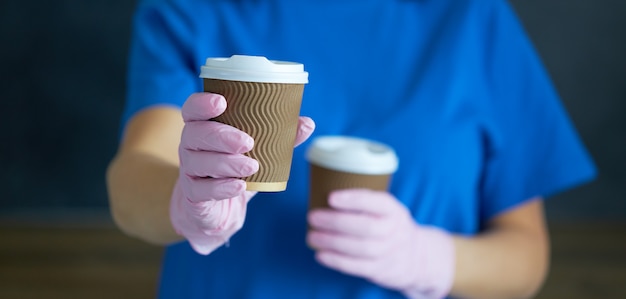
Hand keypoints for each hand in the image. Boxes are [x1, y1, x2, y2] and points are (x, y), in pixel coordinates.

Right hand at [171, 92, 314, 254]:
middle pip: (195, 134)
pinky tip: (240, 186)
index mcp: (203, 127)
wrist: (218, 209)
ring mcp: (189, 170)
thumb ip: (280, 136)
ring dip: (226, 163)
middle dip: (221, 136)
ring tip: (252, 166)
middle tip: (248, 142)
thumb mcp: (258, 151)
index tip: (221, 102)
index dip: (202, 103)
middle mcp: (190, 146)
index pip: (193, 109)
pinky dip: (222, 188)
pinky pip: (201, 190)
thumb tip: (307, 123)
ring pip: (199, 163)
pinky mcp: (192, 195)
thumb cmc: (236, 168)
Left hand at [307, 189, 454, 298]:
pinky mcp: (380, 270)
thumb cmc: (389, 226)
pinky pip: (357, 267)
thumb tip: (323, 192)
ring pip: (361, 248)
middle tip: (313, 216)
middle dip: (336, 221)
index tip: (331, 197)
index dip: (354, 200)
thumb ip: (365, 203)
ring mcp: (389, 252)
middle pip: (366, 227)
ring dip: (332, 242)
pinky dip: (336, 261)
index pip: (378, 203)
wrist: (415, 256)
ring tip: (312, 236)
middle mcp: (395, 231)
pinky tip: (320, 254)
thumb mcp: (387, 210)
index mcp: (395, 211)